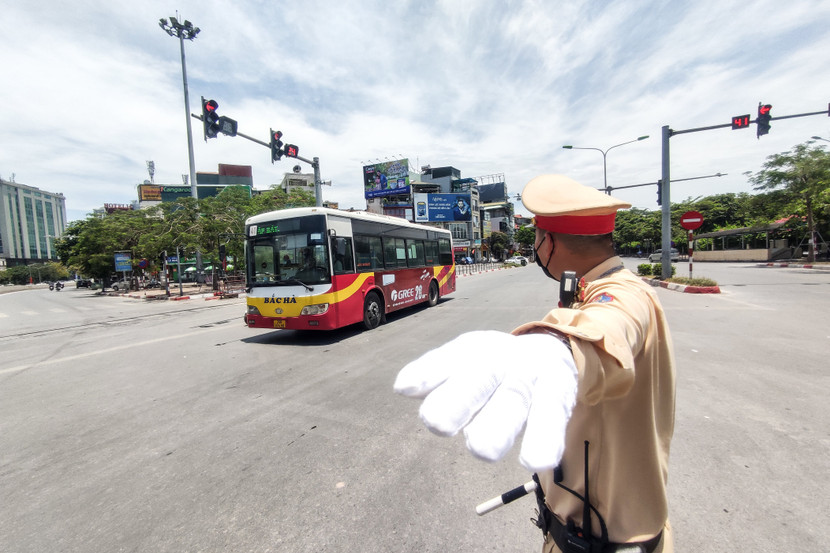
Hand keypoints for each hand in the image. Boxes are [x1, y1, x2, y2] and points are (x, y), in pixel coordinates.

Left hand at [394, 330, 577, 471]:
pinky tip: (536, 462)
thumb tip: (402, 386)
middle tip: (436, 423)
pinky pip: (551, 417)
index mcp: (473, 351)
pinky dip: (545, 438)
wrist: (549, 351)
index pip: (448, 360)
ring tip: (481, 450)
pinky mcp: (558, 394)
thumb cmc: (494, 365)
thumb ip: (433, 372)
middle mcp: (501, 361)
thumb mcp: (463, 359)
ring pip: (514, 400)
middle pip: (480, 378)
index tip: (404, 388)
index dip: (427, 373)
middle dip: (458, 399)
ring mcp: (530, 377)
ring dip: (498, 426)